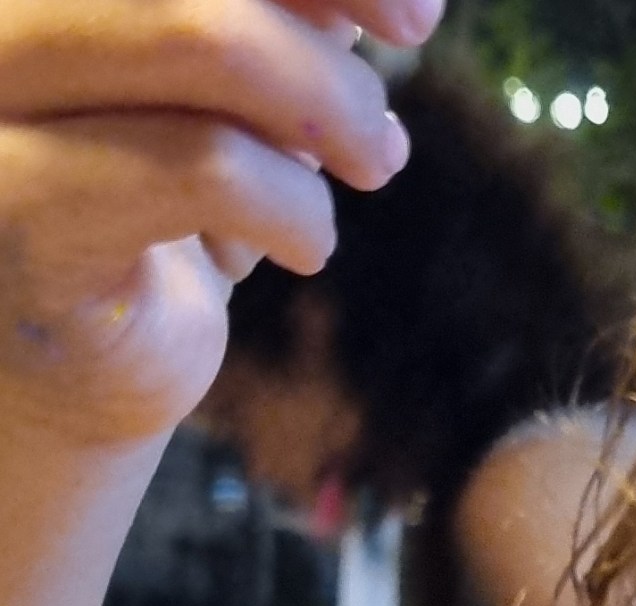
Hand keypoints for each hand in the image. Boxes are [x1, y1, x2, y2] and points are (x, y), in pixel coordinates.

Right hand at [0, 0, 440, 451]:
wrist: (62, 362)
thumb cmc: (150, 193)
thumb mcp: (225, 73)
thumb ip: (284, 7)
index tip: (417, 17)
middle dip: (332, 44)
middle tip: (386, 131)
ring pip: (209, 39)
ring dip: (334, 117)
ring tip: (366, 171)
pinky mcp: (14, 203)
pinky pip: (206, 166)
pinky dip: (297, 210)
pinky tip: (304, 248)